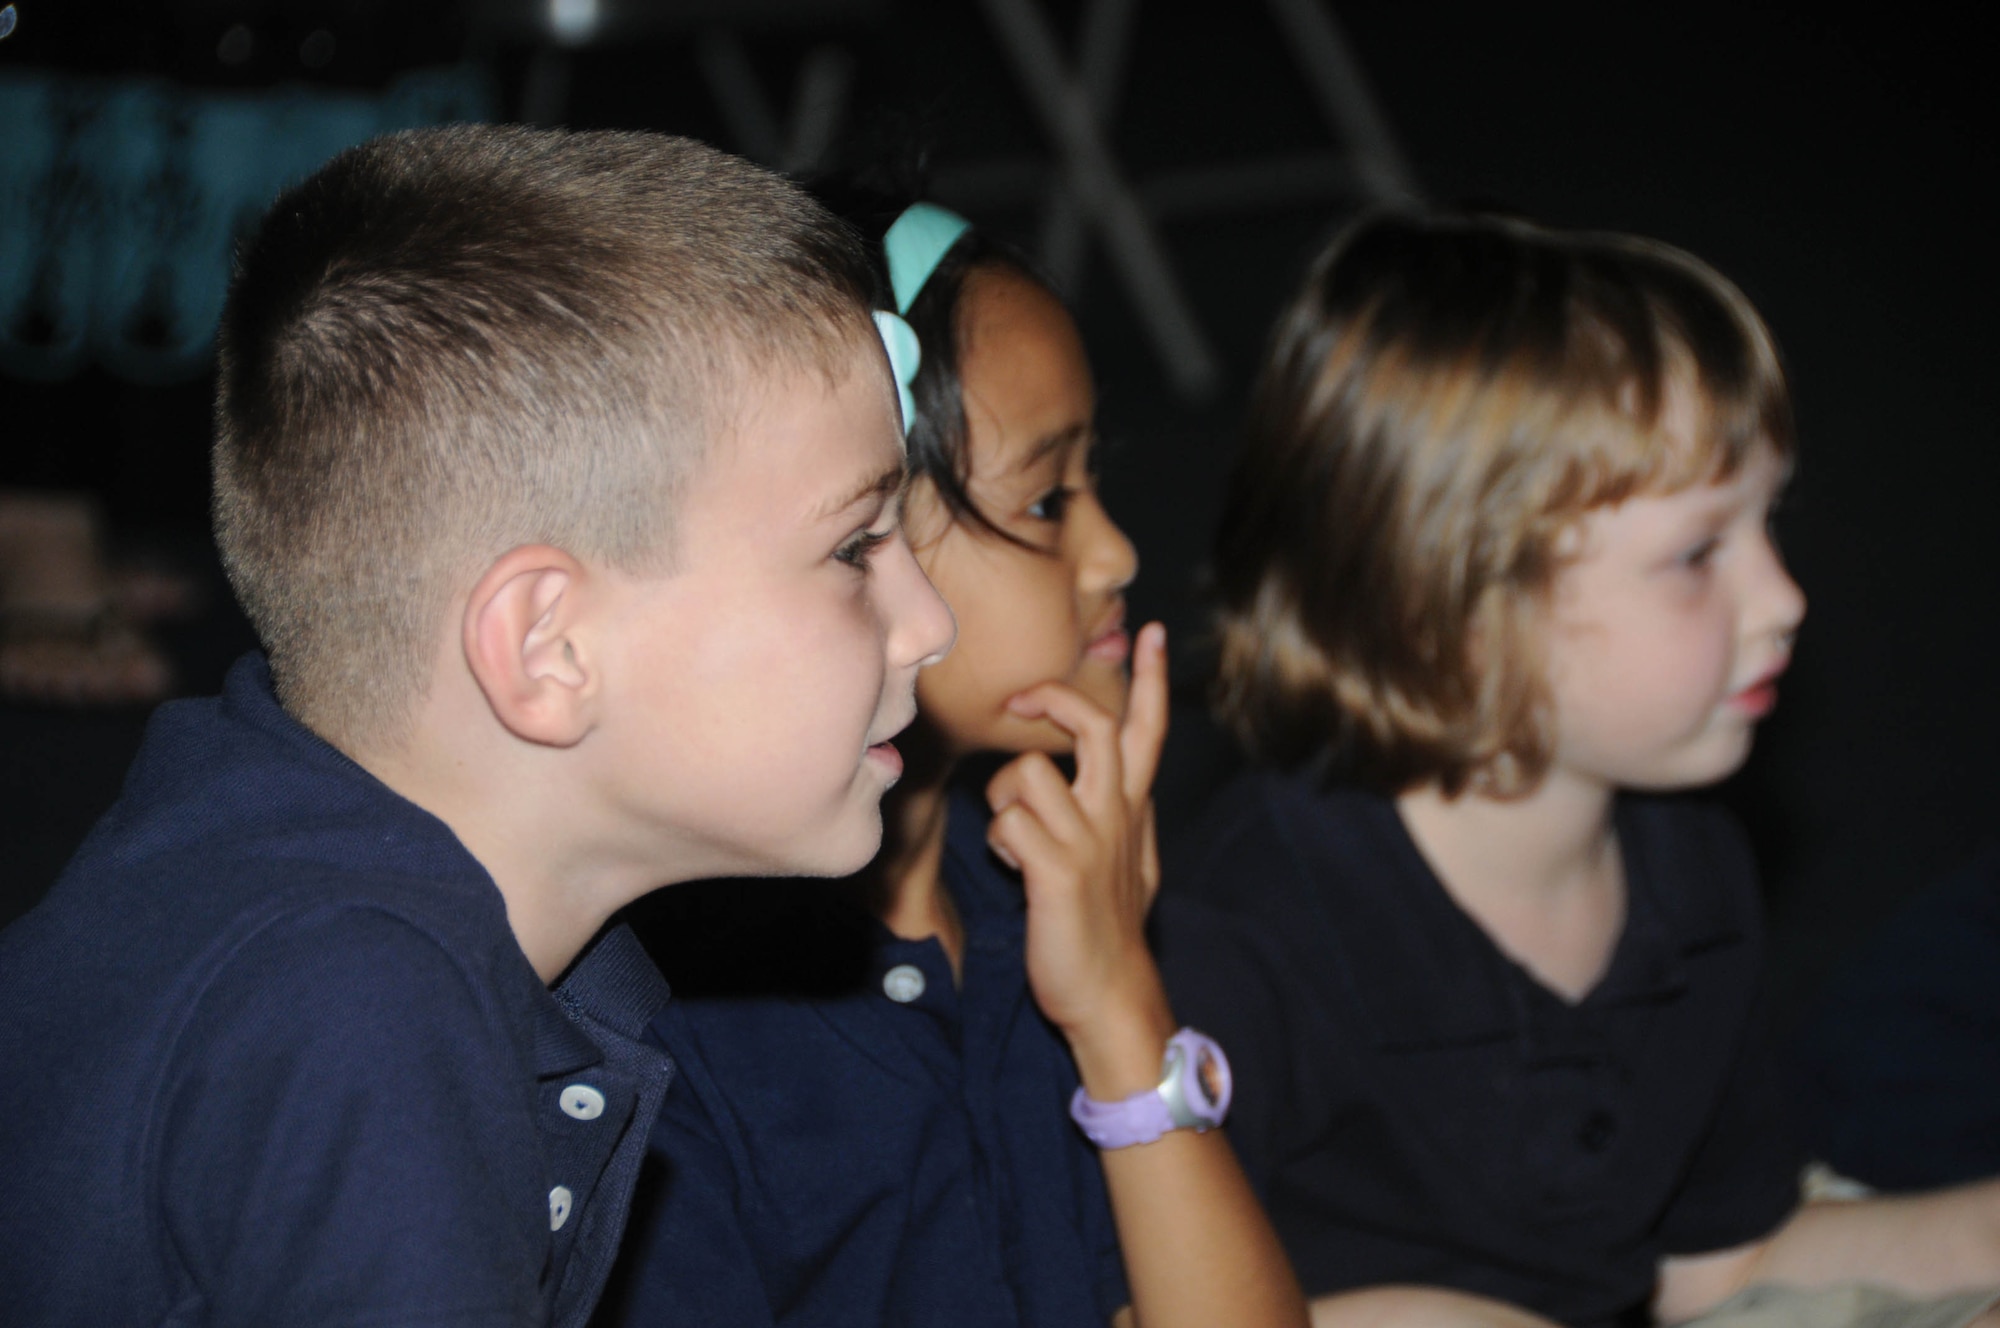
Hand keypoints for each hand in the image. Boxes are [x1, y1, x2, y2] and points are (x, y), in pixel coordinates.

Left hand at [985, 622, 1174, 1094]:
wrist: (1110, 993)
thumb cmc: (1112, 929)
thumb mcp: (1138, 866)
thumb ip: (1135, 821)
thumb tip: (1141, 792)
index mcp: (1132, 809)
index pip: (1146, 730)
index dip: (1148, 679)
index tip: (1149, 632)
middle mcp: (1116, 816)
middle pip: (1091, 725)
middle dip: (1052, 698)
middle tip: (1020, 699)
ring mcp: (1089, 842)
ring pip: (1029, 772)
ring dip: (1004, 798)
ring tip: (1013, 834)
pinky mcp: (1058, 871)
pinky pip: (1008, 824)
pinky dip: (998, 841)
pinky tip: (1012, 868)